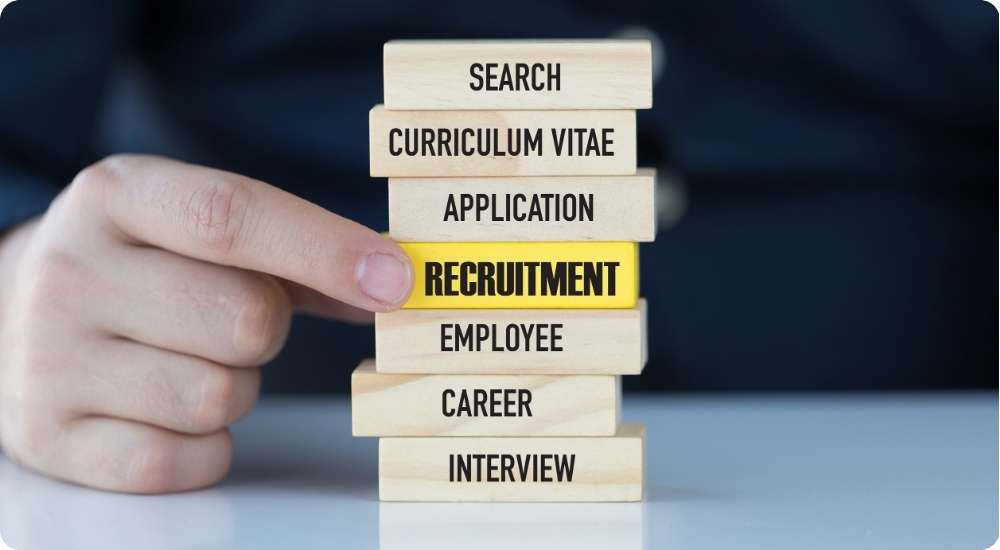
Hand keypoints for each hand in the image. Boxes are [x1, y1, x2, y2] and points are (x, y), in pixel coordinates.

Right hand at [0, 155, 412, 492]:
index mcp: (117, 196)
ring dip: (235, 388)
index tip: (397, 281)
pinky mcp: (50, 437)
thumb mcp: (201, 230)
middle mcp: (71, 270)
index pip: (232, 217)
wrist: (15, 317)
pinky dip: (204, 446)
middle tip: (231, 319)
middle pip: (244, 320)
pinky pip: (185, 460)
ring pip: (220, 397)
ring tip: (191, 360)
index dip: (327, 251)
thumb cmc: (144, 267)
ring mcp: (49, 359)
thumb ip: (300, 253)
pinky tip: (168, 410)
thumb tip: (394, 285)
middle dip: (266, 328)